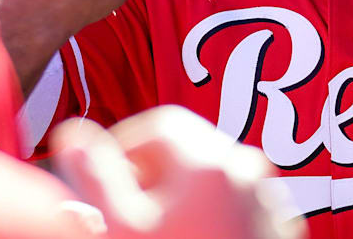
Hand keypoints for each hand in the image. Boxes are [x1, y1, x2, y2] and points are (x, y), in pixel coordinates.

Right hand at [53, 106, 303, 238]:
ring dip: (184, 191)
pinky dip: (214, 211)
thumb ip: (94, 175)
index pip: (160, 124)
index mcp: (207, 161)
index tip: (108, 178)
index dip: (126, 147)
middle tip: (131, 209)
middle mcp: (246, 170)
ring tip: (163, 229)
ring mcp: (268, 199)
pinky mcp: (279, 227)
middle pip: (190, 146)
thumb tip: (73, 136)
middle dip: (155, 170)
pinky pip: (240, 201)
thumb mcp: (121, 228)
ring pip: (215, 175)